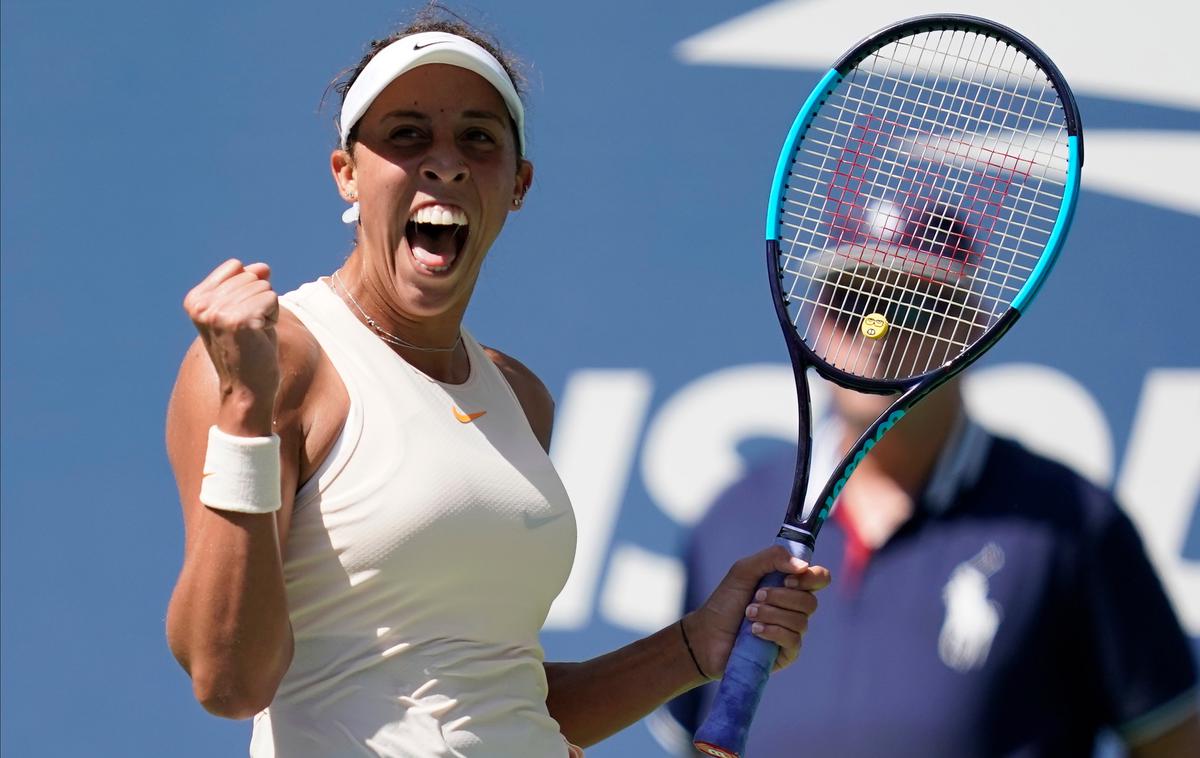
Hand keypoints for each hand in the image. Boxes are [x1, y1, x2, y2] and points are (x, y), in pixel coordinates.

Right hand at [183, 259, 279, 433]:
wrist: (246, 389)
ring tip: (253, 335)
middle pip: (252, 276)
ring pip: (263, 287)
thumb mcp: (244, 310)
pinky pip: (271, 299)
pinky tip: (260, 337)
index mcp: (195, 299)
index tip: (239, 318)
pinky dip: (273, 318)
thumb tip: (263, 266)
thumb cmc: (248, 350)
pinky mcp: (238, 320)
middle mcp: (201, 304)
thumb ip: (248, 284)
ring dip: (267, 311)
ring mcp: (217, 312)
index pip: (236, 267)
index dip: (248, 290)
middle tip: (248, 331)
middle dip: (259, 301)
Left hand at [685, 546, 829, 676]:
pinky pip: (793, 641)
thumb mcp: (744, 570)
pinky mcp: (786, 653)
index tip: (788, 579)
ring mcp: (792, 631)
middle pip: (811, 601)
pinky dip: (773, 632)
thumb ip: (772, 558)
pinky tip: (755, 632)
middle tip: (756, 596)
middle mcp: (794, 608)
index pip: (819, 578)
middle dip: (780, 597)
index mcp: (789, 586)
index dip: (811, 577)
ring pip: (801, 621)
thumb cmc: (725, 601)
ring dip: (771, 614)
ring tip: (749, 615)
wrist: (706, 634)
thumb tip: (803, 565)